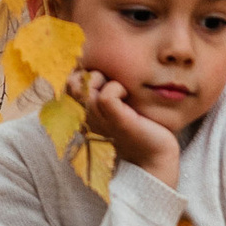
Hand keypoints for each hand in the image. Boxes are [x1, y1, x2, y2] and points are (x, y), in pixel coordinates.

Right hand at [69, 64, 182, 185]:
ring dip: (105, 79)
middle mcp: (87, 118)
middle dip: (90, 73)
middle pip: (71, 83)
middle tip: (112, 80)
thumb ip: (105, 90)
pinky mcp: (117, 122)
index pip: (69, 83)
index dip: (83, 73)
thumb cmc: (140, 130)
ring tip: (121, 89)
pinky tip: (127, 95)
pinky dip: (117, 88)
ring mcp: (99, 121)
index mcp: (84, 114)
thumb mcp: (118, 107)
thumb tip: (98, 68)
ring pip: (85, 88)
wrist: (156, 158)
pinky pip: (105, 96)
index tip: (104, 78)